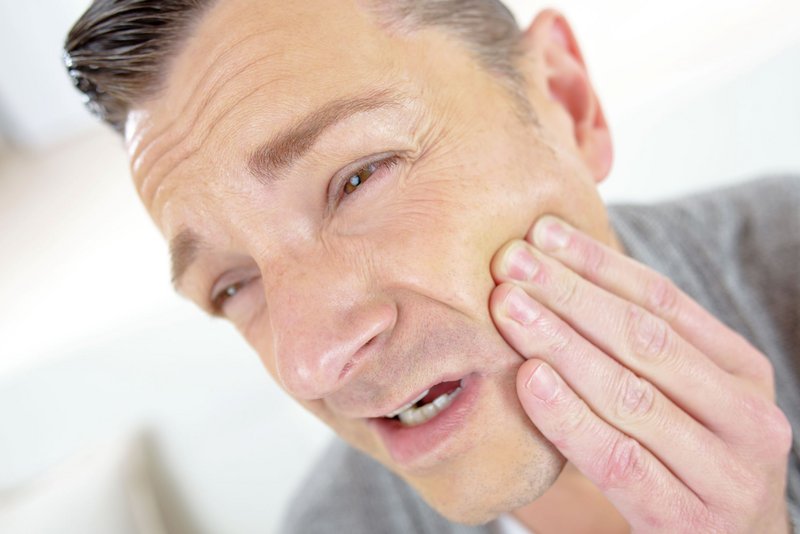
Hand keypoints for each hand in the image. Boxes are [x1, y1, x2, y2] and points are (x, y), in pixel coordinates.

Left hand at [489, 215, 792, 532]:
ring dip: (560, 342)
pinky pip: (619, 458)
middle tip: (510, 260)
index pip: (664, 300)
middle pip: (644, 338)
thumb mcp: (675, 401)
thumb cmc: (679, 467)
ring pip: (630, 392)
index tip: (542, 232)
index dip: (598, 262)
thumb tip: (556, 275)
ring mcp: (727, 473)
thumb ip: (636, 351)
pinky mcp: (692, 523)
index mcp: (741, 372)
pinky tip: (529, 379)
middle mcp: (746, 416)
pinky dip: (570, 416)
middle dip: (570, 293)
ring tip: (507, 307)